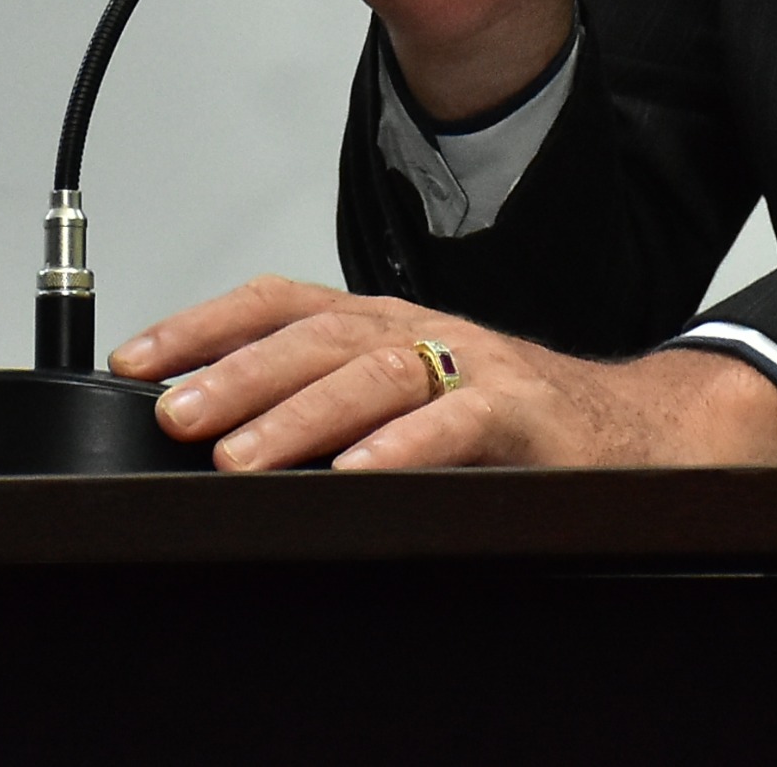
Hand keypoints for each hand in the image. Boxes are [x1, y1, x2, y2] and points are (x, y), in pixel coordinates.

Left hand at [114, 276, 776, 470]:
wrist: (639, 435)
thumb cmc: (511, 428)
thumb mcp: (408, 406)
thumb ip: (330, 410)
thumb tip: (215, 432)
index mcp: (388, 324)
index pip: (284, 301)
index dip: (206, 325)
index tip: (137, 359)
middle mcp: (425, 332)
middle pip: (319, 333)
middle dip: (237, 373)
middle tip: (174, 414)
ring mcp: (478, 367)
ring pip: (378, 374)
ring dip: (301, 415)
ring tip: (241, 455)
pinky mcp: (527, 414)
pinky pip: (463, 422)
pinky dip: (408, 447)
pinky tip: (359, 474)